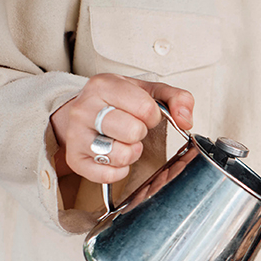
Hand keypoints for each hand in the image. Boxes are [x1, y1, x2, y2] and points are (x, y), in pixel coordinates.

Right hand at [50, 74, 193, 183]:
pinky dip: (119, 170)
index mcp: (103, 85)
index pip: (145, 108)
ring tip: (124, 142)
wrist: (82, 112)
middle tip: (132, 128)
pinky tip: (115, 156)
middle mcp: (84, 109)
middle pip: (133, 132)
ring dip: (131, 153)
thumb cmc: (118, 103)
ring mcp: (76, 135)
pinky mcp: (75, 160)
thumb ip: (177, 99)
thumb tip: (185, 120)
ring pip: (120, 155)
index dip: (153, 116)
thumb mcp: (149, 91)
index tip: (144, 115)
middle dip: (140, 133)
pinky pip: (108, 175)